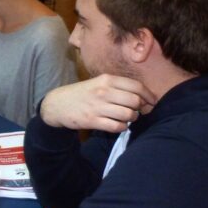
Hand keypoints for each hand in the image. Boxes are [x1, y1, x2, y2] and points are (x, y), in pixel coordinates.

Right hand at [40, 75, 156, 132]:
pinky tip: (118, 124)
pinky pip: (117, 126)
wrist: (57, 105)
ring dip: (131, 118)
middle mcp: (103, 92)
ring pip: (128, 115)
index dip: (148, 95)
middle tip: (137, 111)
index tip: (151, 101)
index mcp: (106, 80)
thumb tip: (142, 96)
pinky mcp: (92, 121)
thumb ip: (117, 87)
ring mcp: (98, 107)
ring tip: (126, 117)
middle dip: (140, 108)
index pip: (136, 86)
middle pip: (135, 101)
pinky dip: (122, 127)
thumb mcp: (97, 83)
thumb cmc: (81, 93)